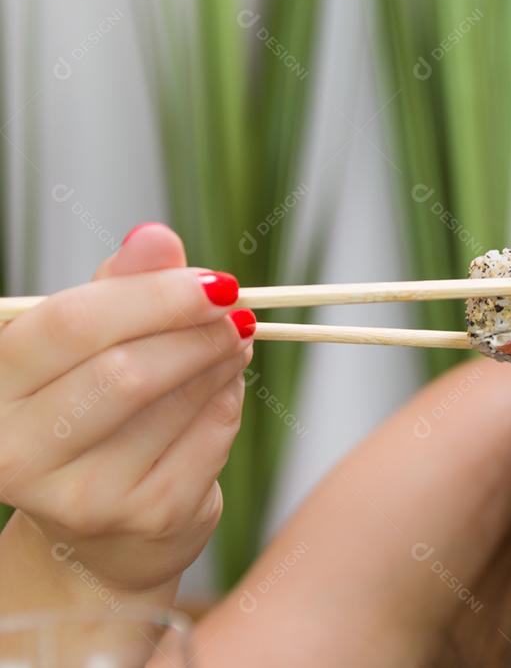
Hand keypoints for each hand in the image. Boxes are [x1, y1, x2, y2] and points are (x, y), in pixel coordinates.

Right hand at [0, 223, 254, 602]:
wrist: (105, 526)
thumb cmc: (92, 414)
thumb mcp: (90, 346)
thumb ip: (119, 288)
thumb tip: (155, 236)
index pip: (72, 326)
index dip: (153, 295)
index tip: (212, 279)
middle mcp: (20, 453)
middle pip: (126, 370)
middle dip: (195, 330)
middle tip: (236, 309)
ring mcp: (84, 496)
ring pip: (175, 402)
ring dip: (220, 360)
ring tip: (234, 339)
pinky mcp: (147, 516)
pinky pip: (210, 436)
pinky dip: (229, 400)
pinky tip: (227, 386)